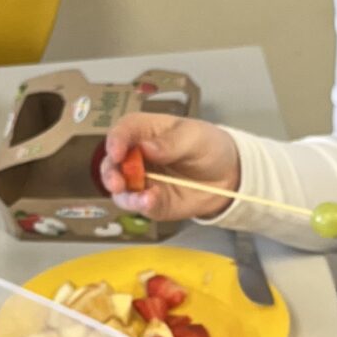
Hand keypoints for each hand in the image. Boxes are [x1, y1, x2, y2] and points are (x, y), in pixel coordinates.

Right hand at [98, 114, 241, 222]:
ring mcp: (141, 181)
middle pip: (112, 163)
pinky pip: (139, 205)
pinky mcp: (150, 202)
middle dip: (110, 173)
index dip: (116, 140)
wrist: (227, 177)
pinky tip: (151, 201)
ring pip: (120, 189)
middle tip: (117, 181)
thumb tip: (146, 147)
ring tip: (142, 197)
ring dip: (125, 194)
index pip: (122, 131)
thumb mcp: (195, 137)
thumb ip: (171, 142)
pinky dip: (142, 205)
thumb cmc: (208, 147)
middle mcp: (136, 156)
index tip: (117, 151)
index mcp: (145, 131)